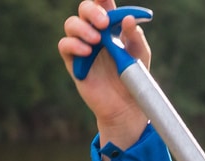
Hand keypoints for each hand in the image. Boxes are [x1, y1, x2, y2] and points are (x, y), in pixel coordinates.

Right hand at [55, 0, 150, 149]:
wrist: (125, 106)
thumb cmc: (134, 78)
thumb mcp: (140, 55)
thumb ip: (135, 36)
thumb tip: (127, 18)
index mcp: (111, 27)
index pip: (103, 5)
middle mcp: (95, 33)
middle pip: (84, 9)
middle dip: (91, 11)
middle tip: (103, 23)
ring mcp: (83, 47)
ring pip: (71, 24)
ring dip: (82, 28)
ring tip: (97, 40)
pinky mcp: (74, 63)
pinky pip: (64, 46)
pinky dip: (73, 44)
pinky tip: (87, 51)